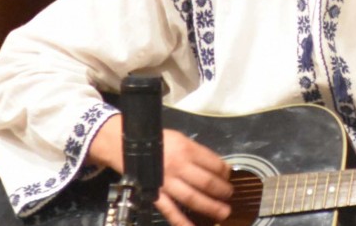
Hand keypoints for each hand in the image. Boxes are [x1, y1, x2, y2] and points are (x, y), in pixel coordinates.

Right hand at [88, 115, 233, 225]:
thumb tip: (217, 166)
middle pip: (206, 182)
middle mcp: (178, 166)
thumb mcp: (180, 138)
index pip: (214, 163)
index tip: (229, 176)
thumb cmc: (157, 141)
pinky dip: (182, 222)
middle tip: (230, 195)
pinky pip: (170, 211)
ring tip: (224, 212)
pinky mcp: (155, 195)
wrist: (125, 146)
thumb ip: (197, 152)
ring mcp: (166, 183)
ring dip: (210, 207)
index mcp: (186, 149)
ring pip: (192, 198)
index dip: (225, 172)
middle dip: (222, 191)